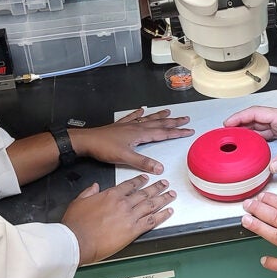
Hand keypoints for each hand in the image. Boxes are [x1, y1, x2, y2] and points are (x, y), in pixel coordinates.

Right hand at [62, 175, 175, 264]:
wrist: (78, 240)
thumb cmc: (76, 224)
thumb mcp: (79, 202)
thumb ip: (89, 192)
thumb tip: (95, 187)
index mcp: (111, 195)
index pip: (129, 185)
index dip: (139, 181)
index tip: (146, 178)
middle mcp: (123, 203)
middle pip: (144, 193)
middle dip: (156, 187)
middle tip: (164, 183)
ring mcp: (130, 216)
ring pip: (151, 205)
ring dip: (163, 198)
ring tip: (171, 194)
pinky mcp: (133, 230)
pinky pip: (152, 221)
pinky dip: (162, 215)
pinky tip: (169, 212)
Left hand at [68, 108, 192, 173]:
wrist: (87, 141)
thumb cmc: (104, 148)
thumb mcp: (125, 158)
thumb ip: (143, 162)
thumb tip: (160, 168)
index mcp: (140, 134)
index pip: (164, 133)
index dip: (177, 132)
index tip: (189, 130)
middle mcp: (136, 127)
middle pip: (159, 124)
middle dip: (173, 122)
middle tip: (185, 119)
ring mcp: (128, 125)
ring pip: (148, 119)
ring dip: (160, 116)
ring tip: (169, 112)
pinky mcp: (120, 126)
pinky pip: (132, 117)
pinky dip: (138, 113)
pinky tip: (141, 110)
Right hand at [223, 107, 276, 173]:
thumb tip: (271, 167)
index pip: (255, 113)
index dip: (239, 117)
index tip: (228, 123)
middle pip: (255, 118)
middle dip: (240, 124)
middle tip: (227, 133)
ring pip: (261, 126)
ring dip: (248, 131)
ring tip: (236, 138)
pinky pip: (269, 133)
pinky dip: (259, 137)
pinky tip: (254, 144)